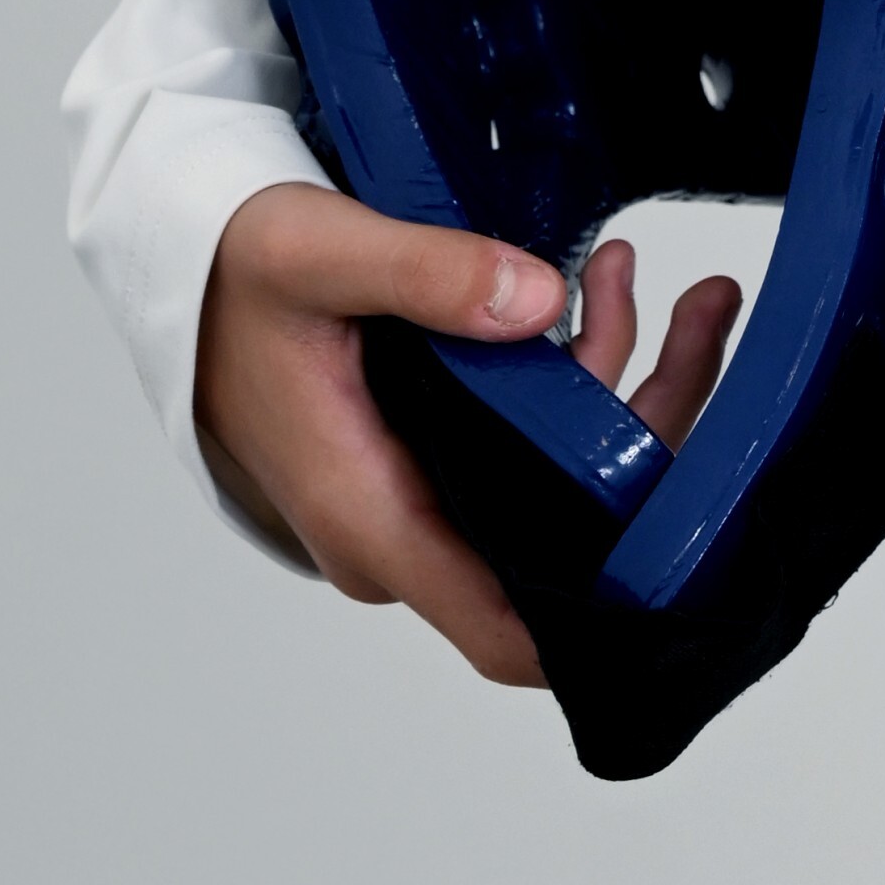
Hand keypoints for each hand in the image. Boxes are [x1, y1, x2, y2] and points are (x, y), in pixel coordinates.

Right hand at [193, 186, 742, 689]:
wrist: (182, 267)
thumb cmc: (230, 276)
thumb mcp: (315, 252)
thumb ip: (424, 274)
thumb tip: (537, 303)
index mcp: (374, 519)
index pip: (513, 632)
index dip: (613, 611)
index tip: (703, 529)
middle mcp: (405, 533)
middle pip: (568, 542)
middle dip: (653, 435)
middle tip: (701, 314)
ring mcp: (421, 501)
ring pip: (560, 484)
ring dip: (624, 384)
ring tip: (648, 275)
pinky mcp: (432, 462)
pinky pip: (530, 446)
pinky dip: (577, 374)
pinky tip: (596, 289)